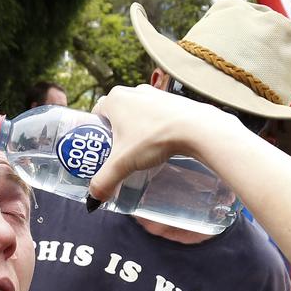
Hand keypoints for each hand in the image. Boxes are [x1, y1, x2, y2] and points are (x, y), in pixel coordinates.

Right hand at [89, 84, 226, 200]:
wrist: (196, 129)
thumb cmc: (155, 139)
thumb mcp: (122, 164)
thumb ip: (104, 181)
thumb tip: (94, 198)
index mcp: (115, 99)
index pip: (96, 114)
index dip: (95, 132)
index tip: (100, 149)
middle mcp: (134, 91)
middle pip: (117, 116)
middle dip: (116, 135)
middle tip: (118, 155)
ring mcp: (155, 94)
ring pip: (138, 115)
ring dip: (136, 131)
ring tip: (140, 153)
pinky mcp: (173, 101)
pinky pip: (156, 116)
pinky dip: (154, 129)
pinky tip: (159, 145)